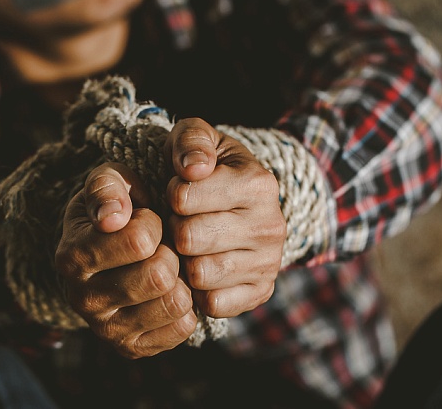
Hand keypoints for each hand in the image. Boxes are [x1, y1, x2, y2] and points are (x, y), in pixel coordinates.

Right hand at [55, 162, 196, 358]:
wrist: (111, 248)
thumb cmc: (117, 209)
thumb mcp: (109, 183)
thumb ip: (107, 187)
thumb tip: (112, 217)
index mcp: (73, 256)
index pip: (140, 240)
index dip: (154, 223)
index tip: (147, 221)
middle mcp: (82, 299)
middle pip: (159, 275)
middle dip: (171, 253)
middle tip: (163, 246)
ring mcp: (106, 329)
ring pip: (174, 303)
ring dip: (182, 280)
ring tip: (168, 266)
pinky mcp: (132, 348)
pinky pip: (183, 327)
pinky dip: (187, 306)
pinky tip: (171, 290)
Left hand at [164, 118, 285, 317]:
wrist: (237, 199)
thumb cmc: (206, 166)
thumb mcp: (197, 137)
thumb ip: (191, 139)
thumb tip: (193, 169)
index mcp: (258, 183)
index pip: (183, 198)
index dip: (170, 194)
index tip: (179, 191)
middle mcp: (271, 225)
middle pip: (189, 239)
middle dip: (175, 228)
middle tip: (182, 219)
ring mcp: (270, 263)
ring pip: (199, 274)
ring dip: (184, 260)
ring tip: (191, 242)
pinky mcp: (261, 292)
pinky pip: (213, 304)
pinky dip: (199, 291)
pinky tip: (201, 267)